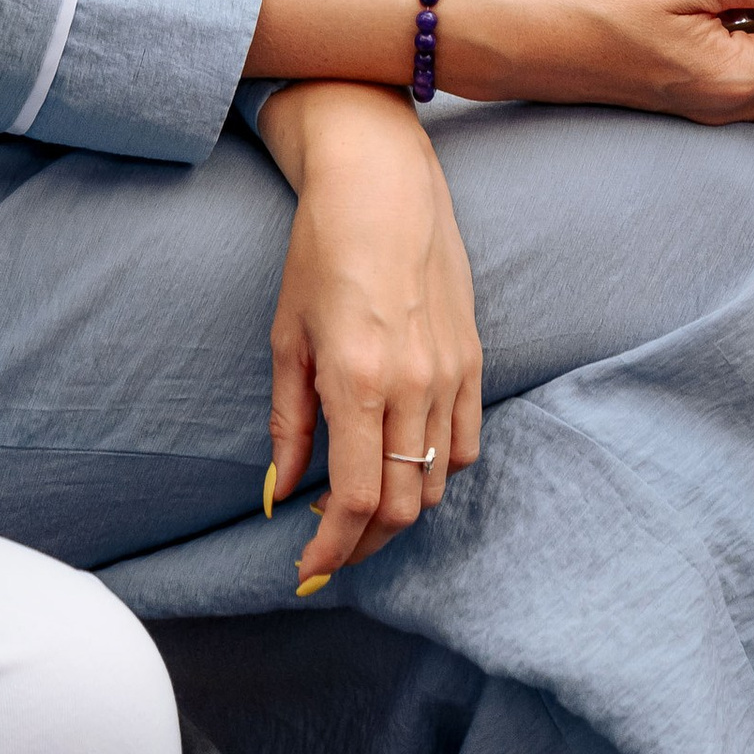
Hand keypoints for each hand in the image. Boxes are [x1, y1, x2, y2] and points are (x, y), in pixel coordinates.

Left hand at [258, 83, 480, 589]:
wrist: (381, 183)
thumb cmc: (322, 252)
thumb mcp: (287, 337)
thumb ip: (288, 423)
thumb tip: (280, 493)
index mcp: (358, 380)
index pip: (356, 500)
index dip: (332, 548)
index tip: (308, 569)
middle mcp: (413, 385)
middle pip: (401, 507)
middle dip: (363, 542)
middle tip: (329, 548)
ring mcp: (451, 373)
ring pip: (436, 483)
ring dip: (399, 511)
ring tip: (361, 506)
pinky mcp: (473, 359)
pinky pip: (464, 444)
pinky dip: (434, 472)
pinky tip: (402, 462)